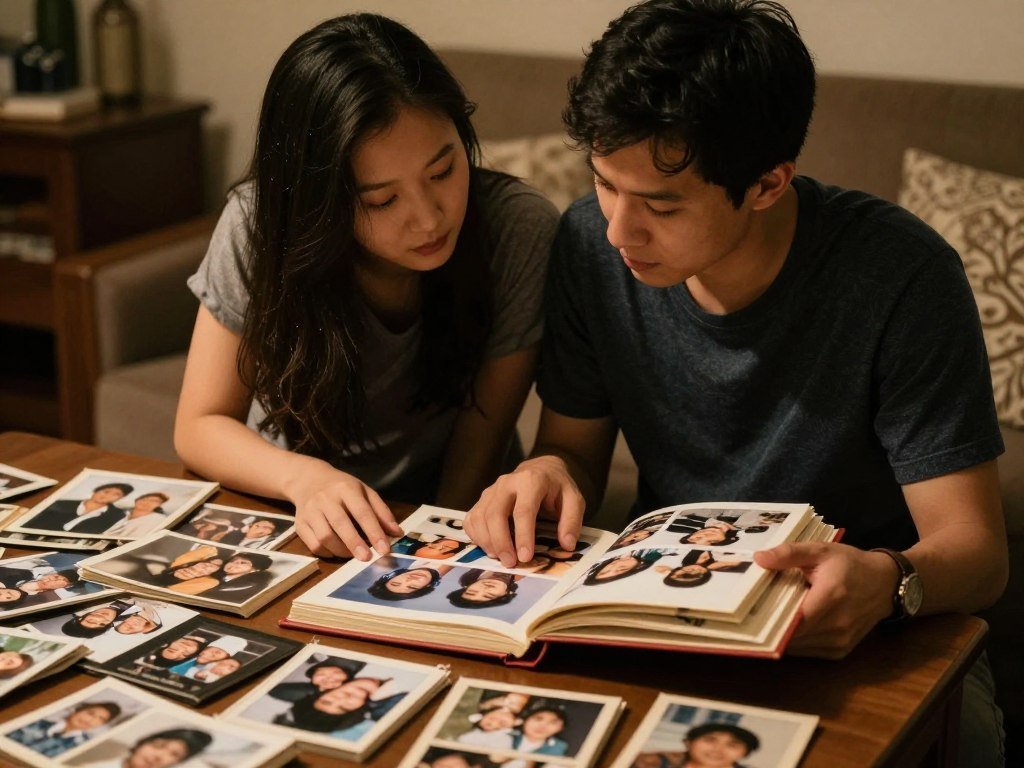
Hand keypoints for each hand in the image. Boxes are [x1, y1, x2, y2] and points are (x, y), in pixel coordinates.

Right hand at [287, 462, 402, 559]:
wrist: (308, 480)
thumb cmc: (342, 488)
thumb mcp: (364, 492)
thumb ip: (381, 512)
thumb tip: (397, 533)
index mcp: (345, 488)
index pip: (362, 511)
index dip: (374, 531)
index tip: (384, 549)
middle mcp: (325, 498)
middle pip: (340, 524)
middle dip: (355, 544)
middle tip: (367, 558)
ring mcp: (310, 511)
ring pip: (324, 537)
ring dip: (341, 551)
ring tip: (353, 555)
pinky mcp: (300, 524)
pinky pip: (313, 545)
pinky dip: (327, 553)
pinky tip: (337, 551)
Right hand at [464, 455, 584, 567]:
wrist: (541, 469)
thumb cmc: (557, 488)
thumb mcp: (574, 499)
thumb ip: (571, 521)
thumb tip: (567, 545)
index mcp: (531, 481)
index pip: (523, 510)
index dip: (523, 536)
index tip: (526, 557)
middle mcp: (507, 482)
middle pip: (495, 513)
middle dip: (501, 542)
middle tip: (510, 563)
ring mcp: (492, 490)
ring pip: (481, 516)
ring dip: (487, 541)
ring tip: (500, 558)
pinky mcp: (483, 498)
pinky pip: (472, 518)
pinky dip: (476, 536)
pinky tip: (489, 548)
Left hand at [754, 541, 897, 658]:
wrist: (886, 583)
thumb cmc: (851, 564)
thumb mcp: (821, 551)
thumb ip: (789, 553)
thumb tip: (759, 558)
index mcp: (831, 598)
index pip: (792, 620)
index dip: (767, 619)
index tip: (747, 613)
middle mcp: (837, 626)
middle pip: (791, 636)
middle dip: (769, 628)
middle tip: (749, 615)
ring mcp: (840, 642)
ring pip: (798, 647)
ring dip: (781, 636)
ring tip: (766, 619)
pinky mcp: (841, 651)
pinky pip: (809, 651)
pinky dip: (796, 641)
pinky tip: (786, 626)